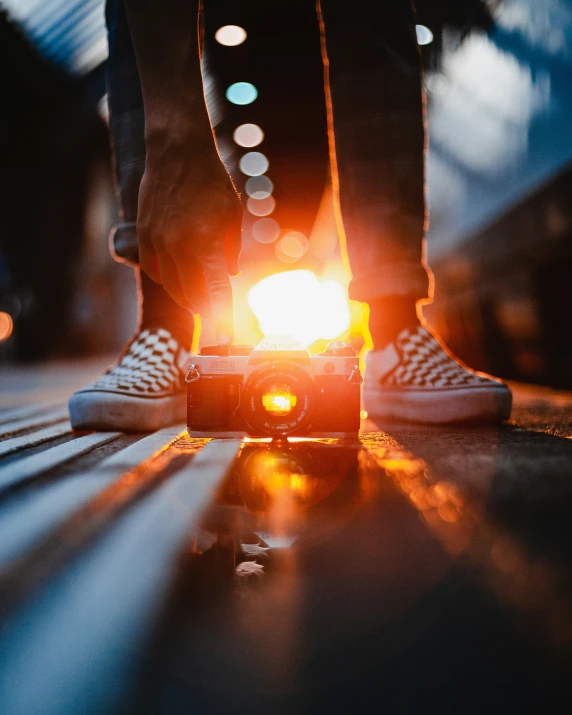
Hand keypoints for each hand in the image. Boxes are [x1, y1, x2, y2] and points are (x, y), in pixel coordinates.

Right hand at [137, 144, 241, 344]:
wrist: (176, 152)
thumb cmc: (211, 182)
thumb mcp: (233, 215)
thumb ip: (230, 250)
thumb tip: (228, 276)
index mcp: (206, 243)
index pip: (215, 291)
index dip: (222, 318)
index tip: (226, 339)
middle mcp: (179, 247)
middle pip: (192, 296)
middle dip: (206, 310)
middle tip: (216, 318)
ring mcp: (157, 243)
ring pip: (171, 286)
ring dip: (187, 297)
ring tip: (200, 299)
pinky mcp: (143, 236)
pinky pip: (155, 271)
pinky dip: (168, 280)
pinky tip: (179, 278)